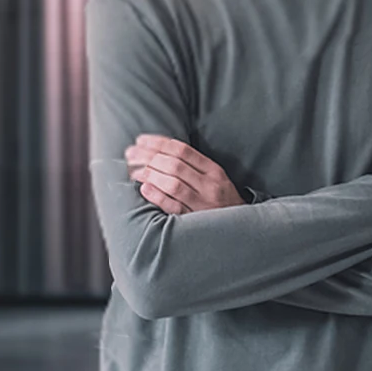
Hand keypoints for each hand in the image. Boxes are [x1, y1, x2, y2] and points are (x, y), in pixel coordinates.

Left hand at [126, 134, 243, 213]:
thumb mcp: (214, 179)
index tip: (139, 140)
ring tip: (133, 171)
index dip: (157, 143)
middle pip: (174, 165)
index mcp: (214, 171)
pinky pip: (175, 207)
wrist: (241, 230)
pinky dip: (158, 197)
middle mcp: (209, 186)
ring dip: (150, 175)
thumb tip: (158, 152)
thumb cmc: (221, 201)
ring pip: (174, 184)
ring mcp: (203, 204)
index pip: (182, 150)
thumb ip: (193, 166)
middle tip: (130, 154)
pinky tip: (144, 189)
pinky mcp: (196, 222)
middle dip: (148, 157)